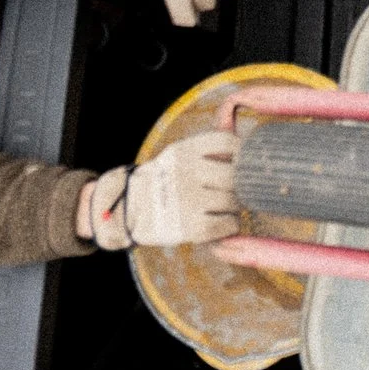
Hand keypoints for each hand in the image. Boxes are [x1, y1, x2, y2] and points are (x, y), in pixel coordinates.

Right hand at [84, 130, 240, 249]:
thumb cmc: (159, 184)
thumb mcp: (174, 157)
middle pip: (234, 175)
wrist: (124, 213)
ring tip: (223, 209)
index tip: (242, 163)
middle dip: (238, 185)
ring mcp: (190, 200)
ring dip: (233, 207)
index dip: (241, 152)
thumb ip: (204, 151)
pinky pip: (227, 224)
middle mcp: (187, 173)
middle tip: (233, 191)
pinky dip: (230, 225)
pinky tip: (221, 224)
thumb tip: (244, 147)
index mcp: (183, 151)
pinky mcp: (191, 227)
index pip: (226, 142)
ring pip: (233, 201)